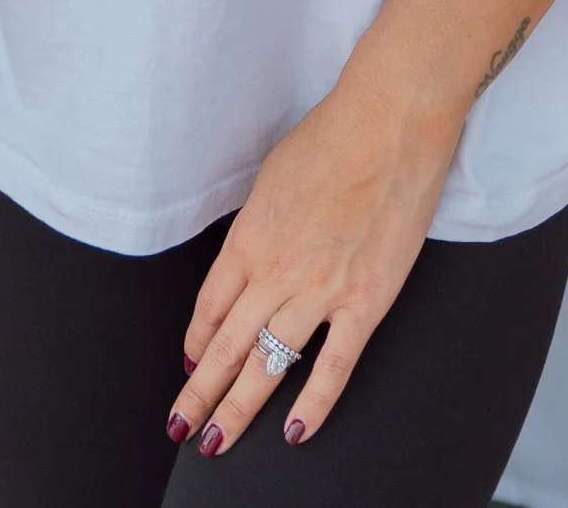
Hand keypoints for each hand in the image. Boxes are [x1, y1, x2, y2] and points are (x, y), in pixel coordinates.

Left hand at [167, 73, 459, 457]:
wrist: (386, 125)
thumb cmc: (329, 140)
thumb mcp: (270, 180)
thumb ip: (256, 229)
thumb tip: (247, 263)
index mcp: (248, 239)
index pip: (210, 308)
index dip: (195, 345)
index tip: (187, 367)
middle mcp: (275, 271)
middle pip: (228, 347)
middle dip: (200, 393)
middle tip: (181, 427)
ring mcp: (320, 291)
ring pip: (269, 365)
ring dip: (238, 409)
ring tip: (216, 444)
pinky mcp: (365, 303)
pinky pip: (333, 367)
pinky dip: (313, 404)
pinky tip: (294, 433)